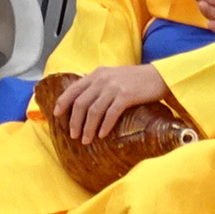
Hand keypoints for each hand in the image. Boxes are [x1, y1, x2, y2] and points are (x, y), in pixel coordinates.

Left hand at [52, 64, 168, 143]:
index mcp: (97, 74)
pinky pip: (110, 113)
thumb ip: (99, 85)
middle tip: (73, 135)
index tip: (56, 114)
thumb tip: (84, 103)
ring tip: (86, 139)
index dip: (63, 102)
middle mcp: (102, 79)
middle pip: (81, 103)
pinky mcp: (126, 95)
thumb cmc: (136, 80)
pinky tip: (102, 135)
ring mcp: (114, 87)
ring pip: (93, 110)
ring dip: (88, 127)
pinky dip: (104, 126)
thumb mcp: (113, 77)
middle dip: (75, 121)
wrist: (158, 76)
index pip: (74, 89)